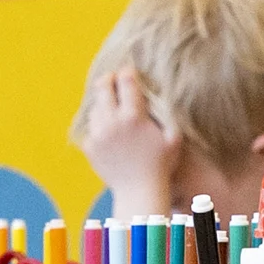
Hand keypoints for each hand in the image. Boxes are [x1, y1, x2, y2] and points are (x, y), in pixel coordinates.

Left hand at [78, 69, 175, 214]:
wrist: (139, 191)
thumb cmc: (161, 165)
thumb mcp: (174, 137)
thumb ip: (170, 114)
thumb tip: (165, 95)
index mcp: (133, 116)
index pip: (126, 81)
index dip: (128, 72)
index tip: (130, 72)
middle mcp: (112, 121)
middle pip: (103, 87)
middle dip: (108, 79)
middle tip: (113, 79)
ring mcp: (98, 134)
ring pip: (95, 108)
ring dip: (103, 105)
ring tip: (112, 109)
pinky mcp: (89, 147)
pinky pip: (90, 129)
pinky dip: (98, 128)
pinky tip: (107, 131)